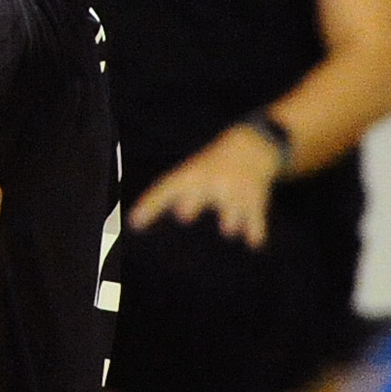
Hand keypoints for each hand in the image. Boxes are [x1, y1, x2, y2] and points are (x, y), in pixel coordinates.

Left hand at [131, 127, 277, 245]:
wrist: (250, 147)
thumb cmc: (208, 170)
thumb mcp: (185, 176)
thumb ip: (161, 200)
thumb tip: (134, 225)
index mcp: (189, 176)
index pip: (166, 189)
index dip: (150, 205)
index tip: (135, 223)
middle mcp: (210, 182)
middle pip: (201, 192)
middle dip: (192, 202)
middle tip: (183, 215)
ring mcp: (234, 189)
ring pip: (232, 205)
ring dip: (230, 216)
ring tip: (228, 230)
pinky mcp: (255, 199)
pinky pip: (256, 215)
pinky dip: (256, 228)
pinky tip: (254, 243)